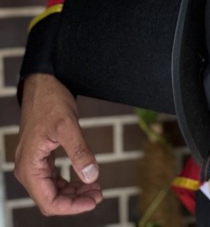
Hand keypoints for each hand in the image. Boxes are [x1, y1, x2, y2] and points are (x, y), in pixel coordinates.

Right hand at [14, 73, 102, 214]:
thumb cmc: (50, 101)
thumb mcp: (67, 125)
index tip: (93, 201)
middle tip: (99, 194)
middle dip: (75, 200)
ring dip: (74, 192)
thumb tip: (92, 177)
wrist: (43, 83)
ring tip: (95, 188)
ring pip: (53, 190)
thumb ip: (79, 152)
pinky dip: (69, 182)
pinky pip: (54, 178)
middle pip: (51, 199)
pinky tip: (85, 178)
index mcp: (29, 167)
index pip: (49, 201)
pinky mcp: (41, 157)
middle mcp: (28, 169)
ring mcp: (34, 164)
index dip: (72, 207)